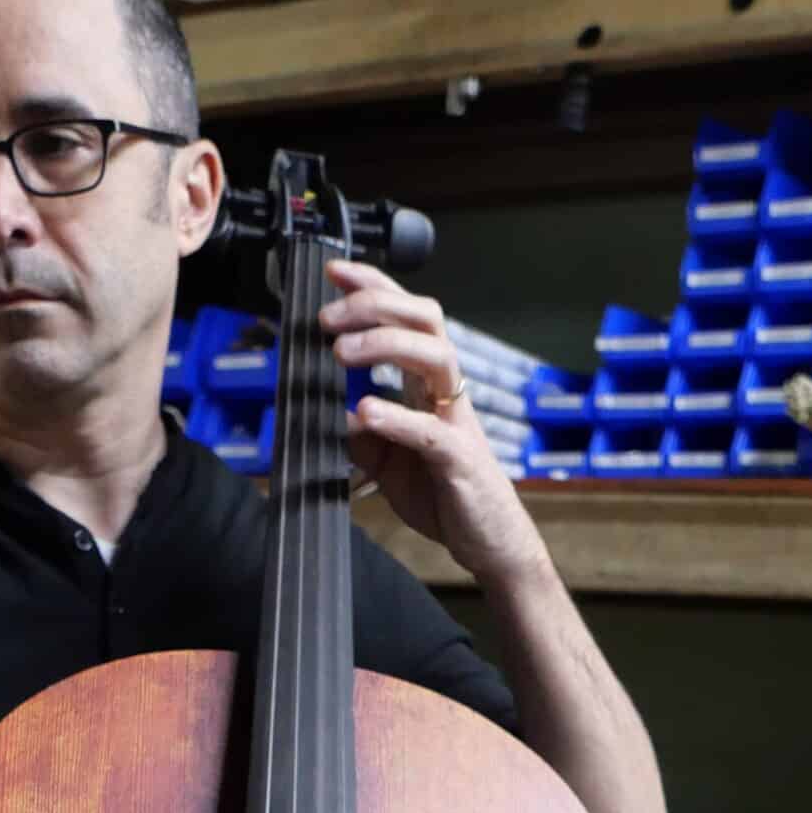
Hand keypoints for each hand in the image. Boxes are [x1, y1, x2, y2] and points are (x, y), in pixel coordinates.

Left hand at [322, 258, 541, 591]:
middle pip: (425, 319)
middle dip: (375, 305)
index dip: (373, 285)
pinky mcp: (459, 459)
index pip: (405, 315)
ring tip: (341, 354)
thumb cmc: (442, 491)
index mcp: (428, 383)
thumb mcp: (385, 457)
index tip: (333, 271)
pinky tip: (364, 411)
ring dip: (385, 345)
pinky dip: (396, 417)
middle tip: (327, 318)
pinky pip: (430, 430)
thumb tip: (325, 410)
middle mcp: (446, 391)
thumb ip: (358, 430)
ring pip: (436, 357)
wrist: (486, 541)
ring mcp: (455, 421)